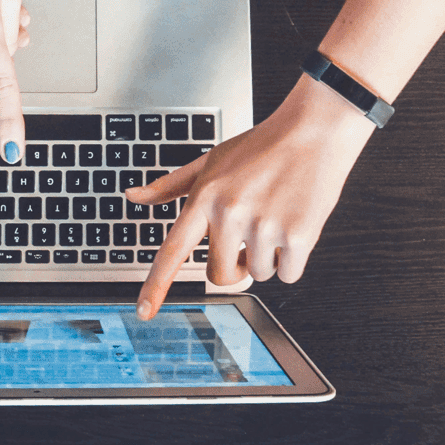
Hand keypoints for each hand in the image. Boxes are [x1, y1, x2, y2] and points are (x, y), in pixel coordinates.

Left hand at [130, 75, 373, 319]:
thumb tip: (132, 196)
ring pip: (257, 274)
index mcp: (205, 197)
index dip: (156, 285)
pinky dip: (292, 260)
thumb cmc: (259, 147)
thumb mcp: (209, 161)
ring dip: (266, 257)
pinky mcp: (297, 235)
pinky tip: (293, 224)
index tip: (144, 312)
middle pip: (220, 274)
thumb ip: (169, 186)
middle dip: (233, 265)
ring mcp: (263, 226)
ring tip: (273, 217)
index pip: (173, 250)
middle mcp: (230, 213)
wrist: (311, 132)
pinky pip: (288, 274)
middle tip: (247, 236)